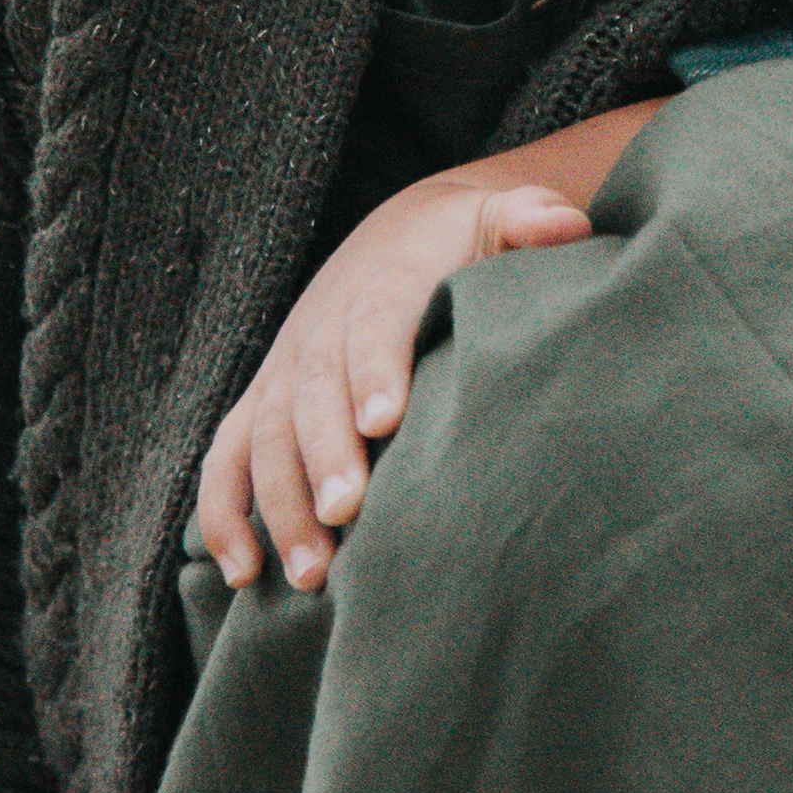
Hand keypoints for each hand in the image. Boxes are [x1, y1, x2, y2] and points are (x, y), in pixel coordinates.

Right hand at [194, 176, 591, 588]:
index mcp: (383, 283)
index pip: (376, 323)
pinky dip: (223, 514)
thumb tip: (569, 224)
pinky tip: (242, 574)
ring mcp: (286, 369)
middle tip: (346, 514)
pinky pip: (226, 459)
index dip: (375, 369)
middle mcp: (321, 328)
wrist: (400, 233)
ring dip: (279, 504)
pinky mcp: (264, 402)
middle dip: (324, 456)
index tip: (384, 421)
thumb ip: (530, 221)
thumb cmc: (465, 243)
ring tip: (311, 572)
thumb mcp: (499, 218)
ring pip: (266, 438)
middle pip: (313, 393)